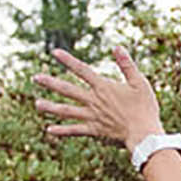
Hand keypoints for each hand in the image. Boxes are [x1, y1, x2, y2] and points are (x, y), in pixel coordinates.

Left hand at [32, 46, 164, 150]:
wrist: (144, 134)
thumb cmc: (145, 108)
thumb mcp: (139, 83)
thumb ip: (127, 65)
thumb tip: (117, 47)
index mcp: (103, 87)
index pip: (82, 70)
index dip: (68, 60)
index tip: (54, 52)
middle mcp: (94, 101)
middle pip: (68, 90)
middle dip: (51, 83)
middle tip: (35, 78)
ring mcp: (92, 116)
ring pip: (67, 111)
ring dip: (51, 107)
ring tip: (37, 104)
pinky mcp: (94, 131)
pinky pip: (75, 130)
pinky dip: (62, 130)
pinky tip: (50, 130)